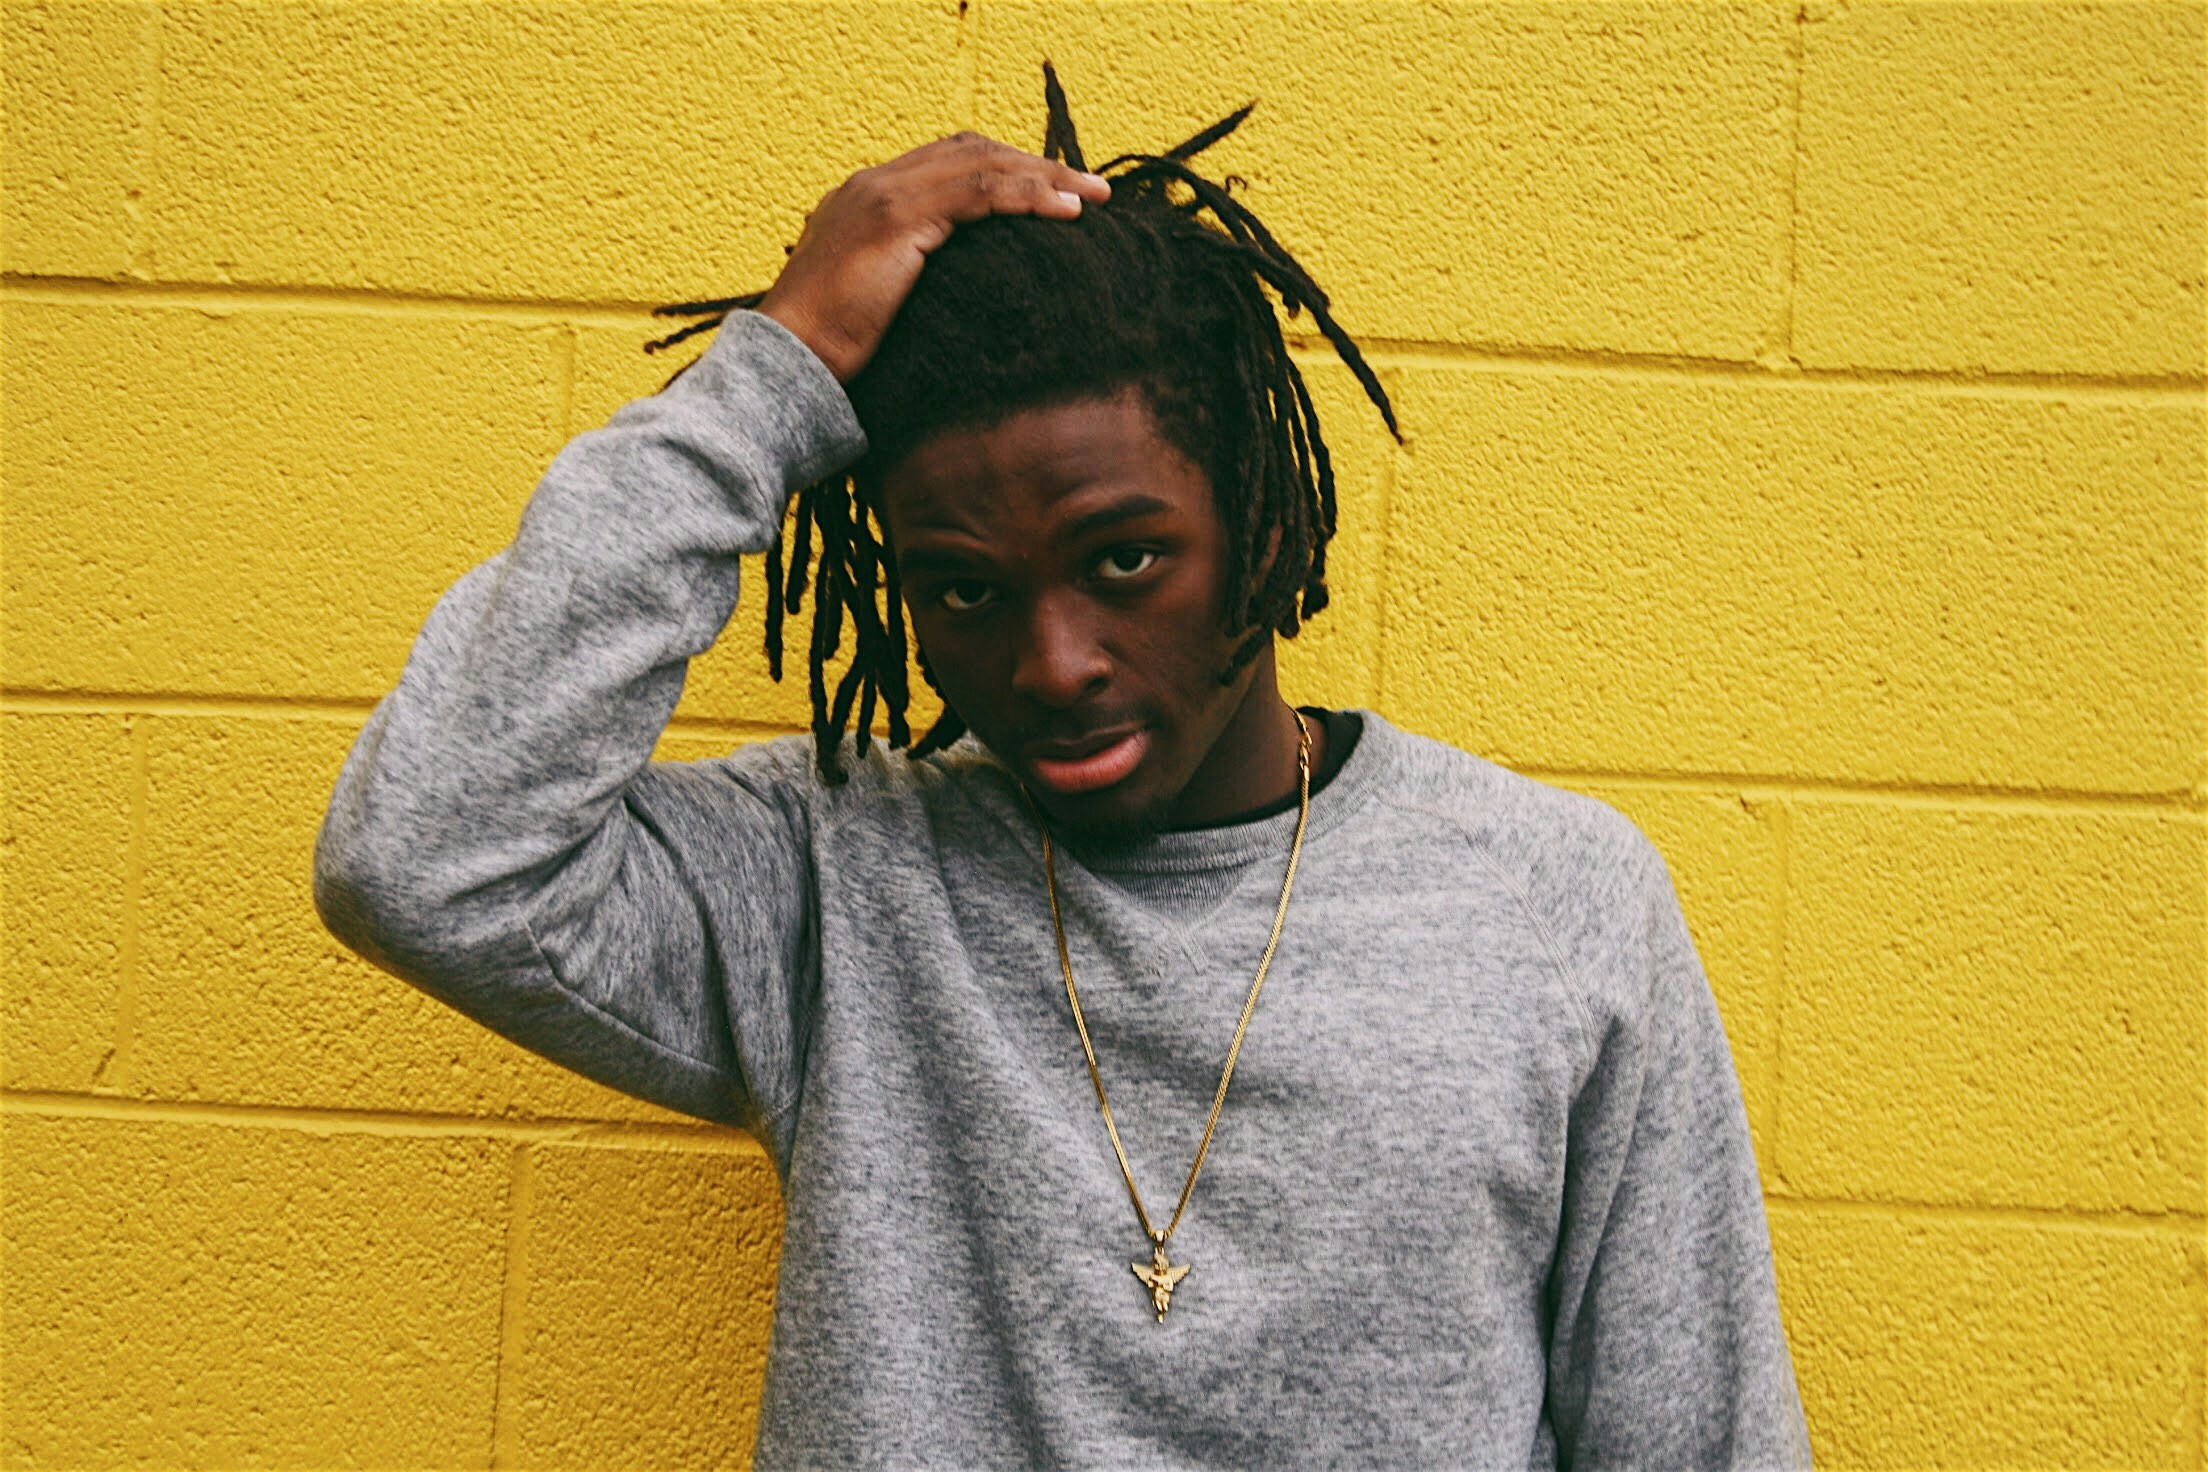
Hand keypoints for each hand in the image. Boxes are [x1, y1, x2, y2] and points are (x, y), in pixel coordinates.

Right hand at [757, 133, 1110, 383]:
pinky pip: (978, 193)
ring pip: (982, 165)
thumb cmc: (827, 352)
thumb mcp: (874, 305)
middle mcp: (874, 184)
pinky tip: (1063, 212)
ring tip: (1091, 197)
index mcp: (866, 198)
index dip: (1005, 170)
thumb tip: (955, 301)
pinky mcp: (897, 220)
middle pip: (972, 150)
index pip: (948, 163)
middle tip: (1087, 188)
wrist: (787, 363)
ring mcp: (884, 196)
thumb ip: (907, 282)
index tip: (1052, 194)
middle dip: (1034, 165)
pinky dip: (1027, 196)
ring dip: (1044, 177)